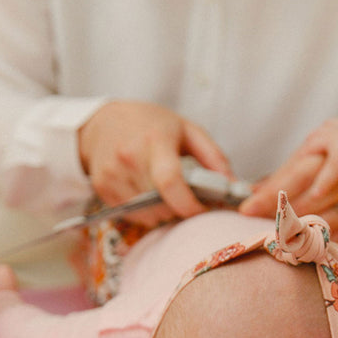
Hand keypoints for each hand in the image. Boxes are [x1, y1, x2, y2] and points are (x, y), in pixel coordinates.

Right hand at [78, 100, 231, 226]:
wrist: (103, 122)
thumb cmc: (151, 124)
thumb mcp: (187, 130)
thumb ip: (214, 157)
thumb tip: (234, 186)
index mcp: (155, 140)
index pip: (170, 181)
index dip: (189, 204)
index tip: (203, 210)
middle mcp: (130, 158)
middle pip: (161, 204)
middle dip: (180, 209)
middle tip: (188, 199)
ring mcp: (112, 175)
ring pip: (148, 215)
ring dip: (164, 213)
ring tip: (167, 195)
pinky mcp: (102, 188)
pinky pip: (133, 215)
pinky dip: (147, 213)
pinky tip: (149, 195)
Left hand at [239, 119, 337, 244]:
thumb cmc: (333, 154)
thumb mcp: (308, 157)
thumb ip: (282, 175)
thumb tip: (253, 191)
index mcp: (326, 156)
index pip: (293, 178)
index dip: (267, 196)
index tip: (246, 209)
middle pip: (307, 202)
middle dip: (282, 218)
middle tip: (259, 229)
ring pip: (323, 219)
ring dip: (300, 232)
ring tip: (280, 240)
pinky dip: (322, 241)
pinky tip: (307, 246)